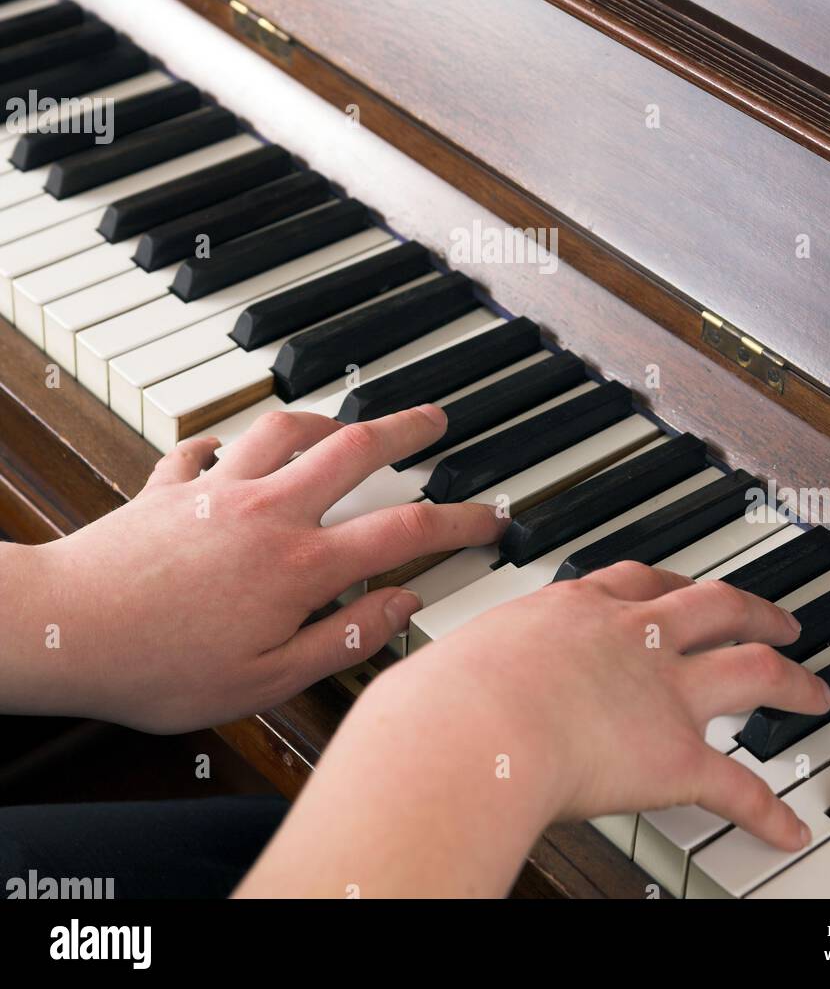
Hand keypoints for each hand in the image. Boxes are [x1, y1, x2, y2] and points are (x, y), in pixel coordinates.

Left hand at [5, 407, 500, 732]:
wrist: (67, 631)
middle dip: (406, 429)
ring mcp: (219, 490)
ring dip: (324, 419)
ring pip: (285, 428)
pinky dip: (225, 442)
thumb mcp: (267, 680)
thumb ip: (343, 639)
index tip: (490, 516)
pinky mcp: (171, 486)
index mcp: (300, 564)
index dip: (459, 520)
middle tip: (436, 419)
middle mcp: (268, 511)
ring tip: (344, 422)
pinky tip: (228, 449)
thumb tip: (402, 607)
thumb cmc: (160, 668)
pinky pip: (205, 447)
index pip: (403, 529)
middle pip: (355, 448)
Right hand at [238, 559, 829, 897]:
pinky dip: (768, 810)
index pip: (638, 580)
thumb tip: (422, 698)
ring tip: (814, 691)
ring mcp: (662, 689)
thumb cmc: (448, 696)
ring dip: (791, 681)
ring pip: (751, 669)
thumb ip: (465, 671)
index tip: (683, 586)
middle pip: (713, 604)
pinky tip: (789, 828)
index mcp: (577, 606)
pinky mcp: (676, 754)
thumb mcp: (459, 658)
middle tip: (776, 616)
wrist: (472, 725)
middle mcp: (631, 635)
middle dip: (753, 608)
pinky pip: (738, 785)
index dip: (670, 584)